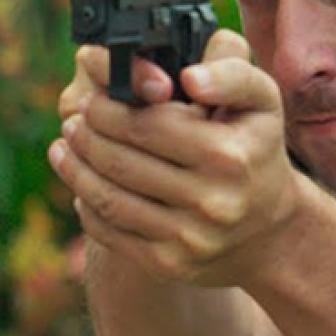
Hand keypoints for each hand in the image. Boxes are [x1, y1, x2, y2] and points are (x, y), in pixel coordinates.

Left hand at [49, 30, 302, 286]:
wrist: (271, 231)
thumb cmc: (256, 149)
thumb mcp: (261, 103)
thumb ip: (231, 72)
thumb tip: (188, 77)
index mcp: (228, 155)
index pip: (146, 125)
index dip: (107, 108)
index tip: (92, 98)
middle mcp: (210, 201)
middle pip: (121, 161)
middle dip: (86, 135)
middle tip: (73, 121)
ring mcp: (189, 238)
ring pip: (109, 199)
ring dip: (75, 170)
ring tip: (64, 147)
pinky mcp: (169, 264)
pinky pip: (111, 232)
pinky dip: (87, 206)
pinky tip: (80, 186)